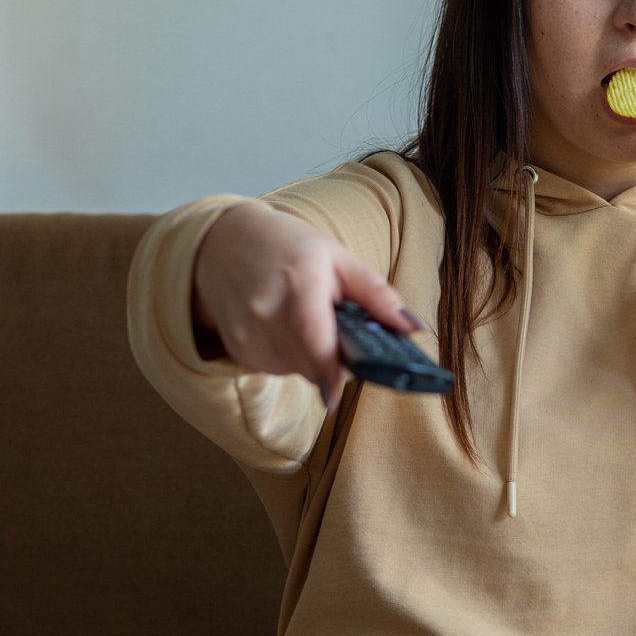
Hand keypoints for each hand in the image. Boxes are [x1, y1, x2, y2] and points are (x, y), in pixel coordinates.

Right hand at [190, 200, 421, 409]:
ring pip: (298, 370)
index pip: (313, 340)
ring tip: (306, 321)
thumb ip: (376, 294)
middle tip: (339, 333)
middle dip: (335, 360)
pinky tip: (284, 328)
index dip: (328, 372)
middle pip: (313, 364)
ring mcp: (248, 334)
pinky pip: (279, 368)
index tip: (336, 393)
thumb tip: (412, 328)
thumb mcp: (338, 256)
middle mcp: (267, 312)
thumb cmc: (288, 247)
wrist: (223, 242)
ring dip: (313, 358)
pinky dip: (291, 356)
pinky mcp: (239, 350)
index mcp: (298, 284)